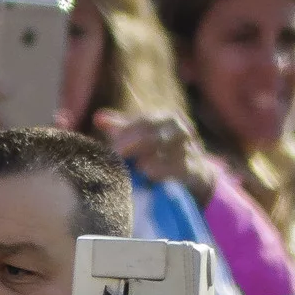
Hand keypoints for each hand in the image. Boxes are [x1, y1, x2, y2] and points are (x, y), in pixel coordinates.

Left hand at [95, 109, 212, 202]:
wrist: (193, 171)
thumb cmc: (160, 150)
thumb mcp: (141, 136)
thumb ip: (121, 128)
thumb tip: (98, 118)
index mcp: (167, 118)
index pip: (145, 122)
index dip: (128, 133)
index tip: (113, 146)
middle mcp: (182, 130)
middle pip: (157, 135)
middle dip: (136, 145)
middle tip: (119, 157)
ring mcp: (191, 149)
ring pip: (171, 152)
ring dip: (152, 160)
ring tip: (137, 167)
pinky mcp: (196, 169)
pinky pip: (181, 169)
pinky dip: (166, 172)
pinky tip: (151, 176)